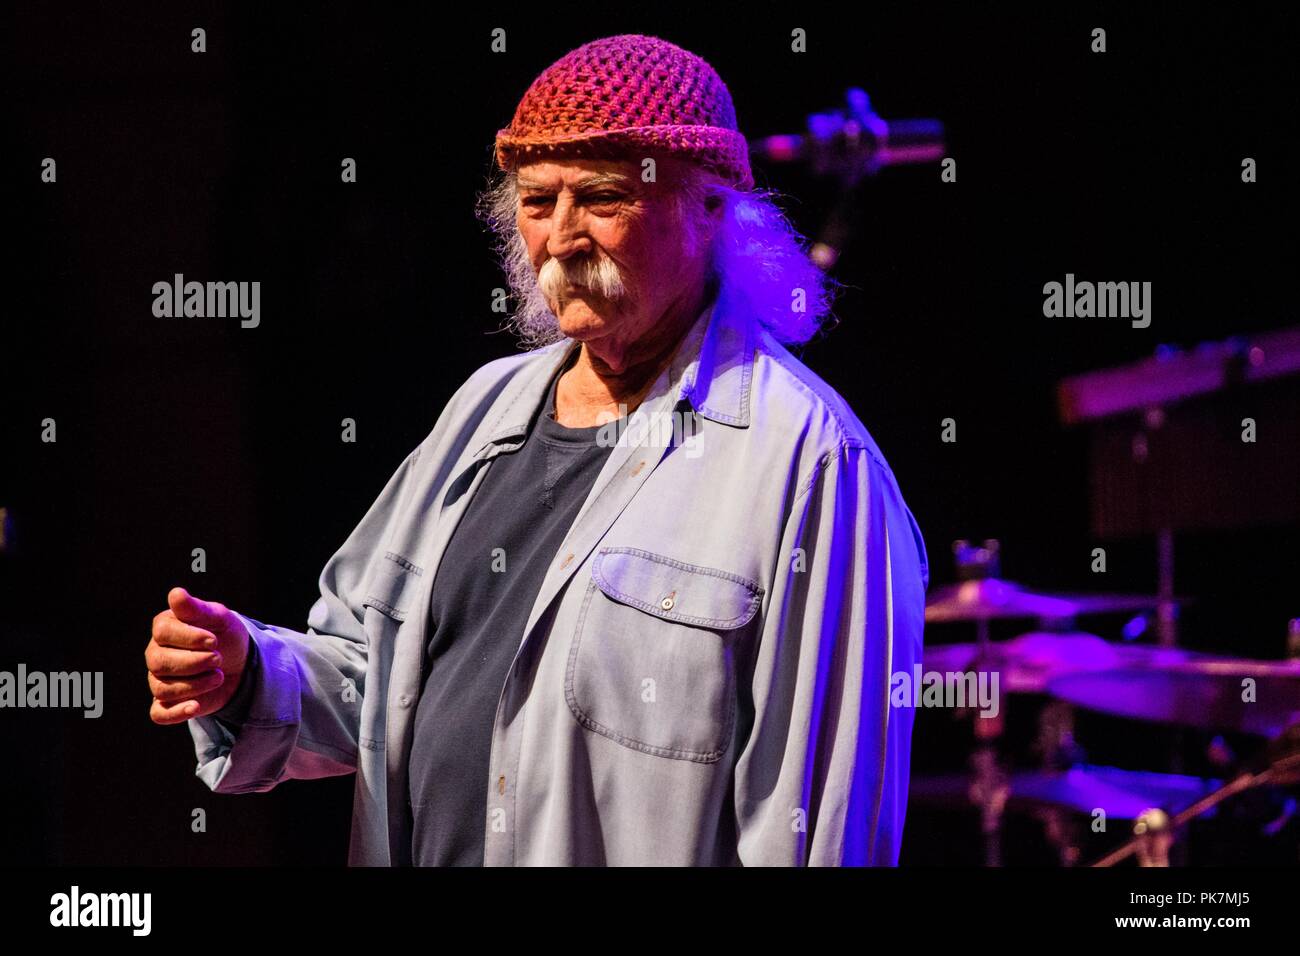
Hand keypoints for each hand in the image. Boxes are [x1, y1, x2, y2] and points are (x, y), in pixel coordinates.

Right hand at [146, 587, 250, 724]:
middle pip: (160, 663)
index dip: (189, 637)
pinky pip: (159, 714)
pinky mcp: (169, 703)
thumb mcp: (219, 618)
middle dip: (194, 662)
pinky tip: (195, 706)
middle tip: (218, 658)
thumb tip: (175, 593)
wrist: (240, 663)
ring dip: (195, 685)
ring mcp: (159, 680)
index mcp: (164, 628)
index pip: (163, 632)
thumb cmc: (225, 635)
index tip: (215, 639)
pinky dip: (176, 712)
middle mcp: (156, 654)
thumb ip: (197, 609)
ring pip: (162, 688)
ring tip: (218, 675)